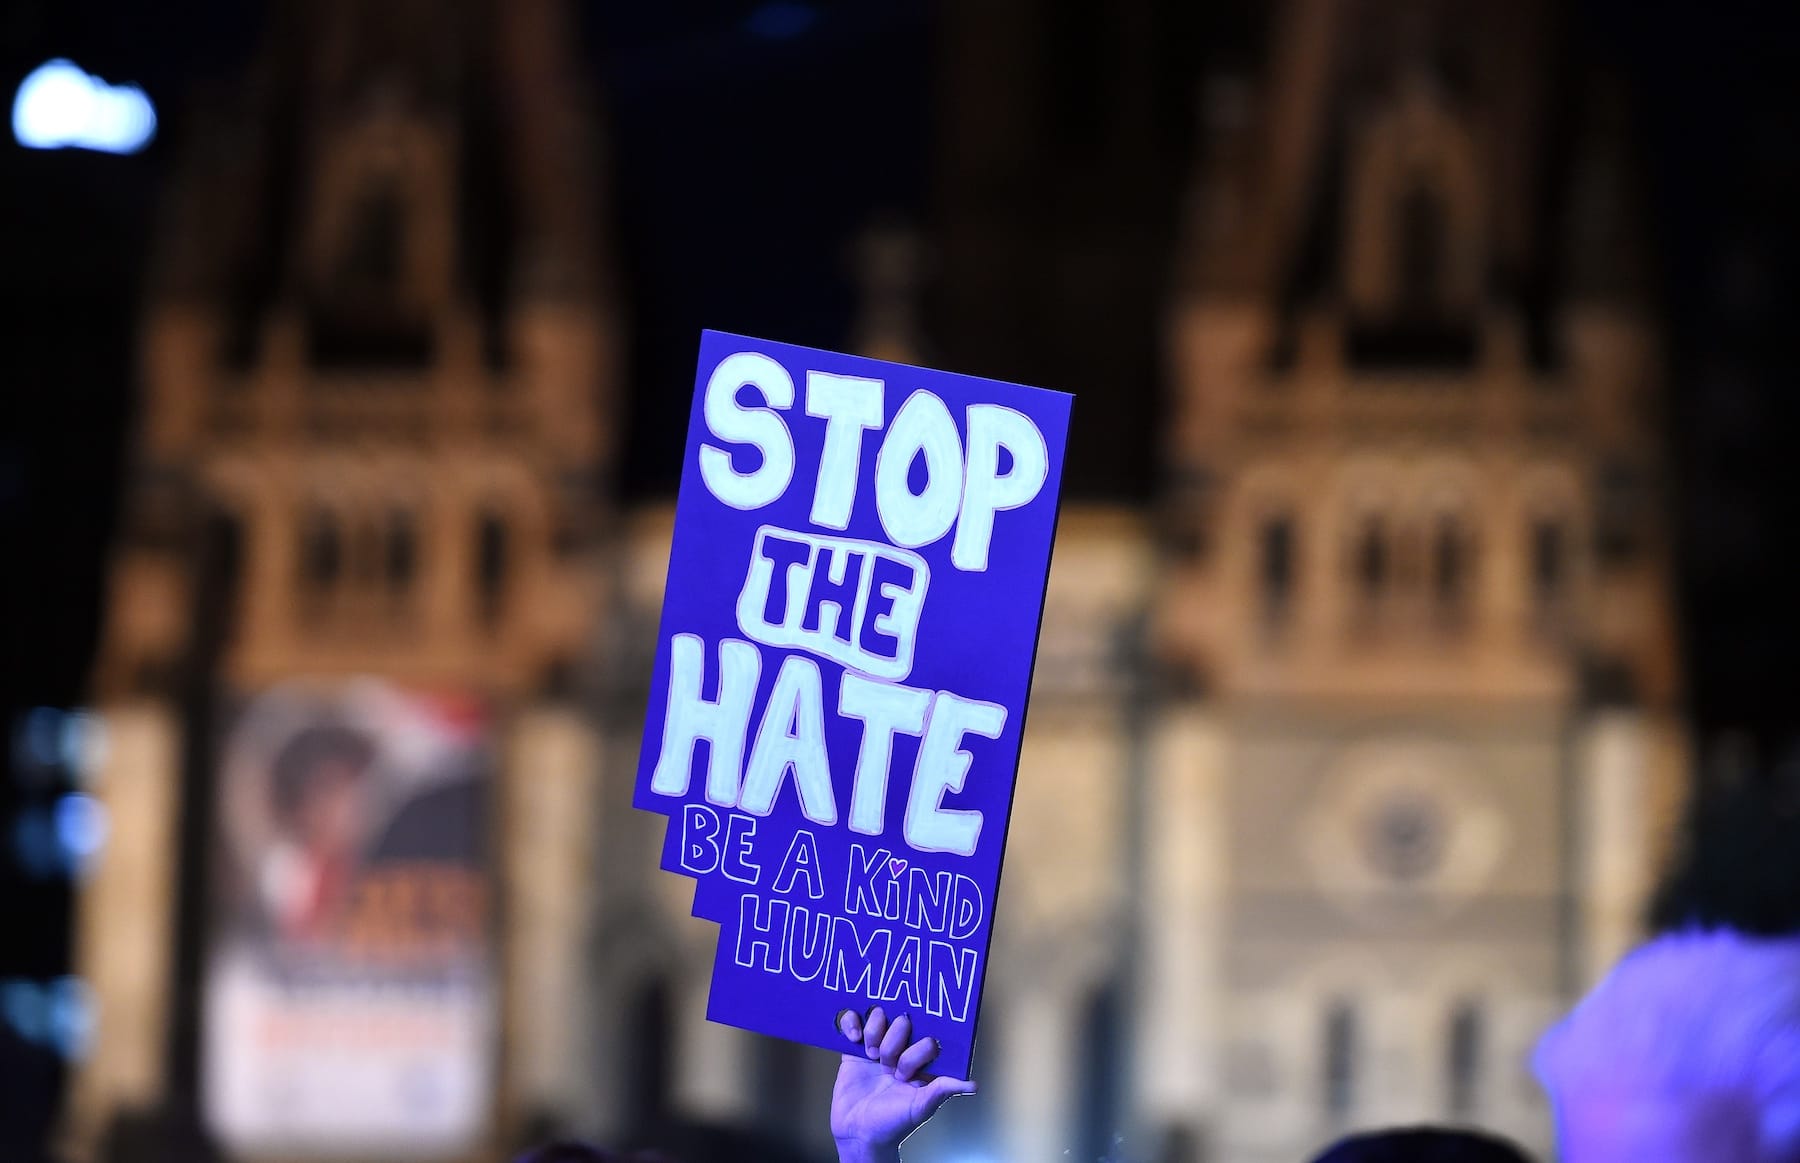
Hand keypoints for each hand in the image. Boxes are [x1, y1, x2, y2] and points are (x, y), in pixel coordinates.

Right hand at [831, 1007, 975, 1162]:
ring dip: (874, 1032)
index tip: (903, 1073)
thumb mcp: (920, 1108)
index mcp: (921, 1063)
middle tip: (886, 1064)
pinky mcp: (854, 1049)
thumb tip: (972, 1084)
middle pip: (902, 1023)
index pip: (926, 1038)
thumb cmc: (892, 1125)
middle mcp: (901, 1051)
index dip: (916, 1052)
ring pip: (879, 1016)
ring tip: (869, 1054)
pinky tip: (854, 1038)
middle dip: (893, 1042)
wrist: (857, 1134)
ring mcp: (877, 1047)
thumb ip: (943, 1090)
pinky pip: (853, 1020)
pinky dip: (851, 1022)